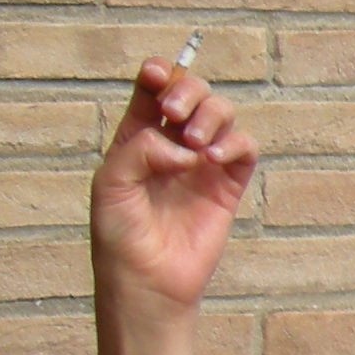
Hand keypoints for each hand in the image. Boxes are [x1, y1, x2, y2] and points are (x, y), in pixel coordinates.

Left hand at [87, 57, 257, 331]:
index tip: (156, 76)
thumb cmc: (120, 235)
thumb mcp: (111, 183)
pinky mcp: (228, 185)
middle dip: (187, 90)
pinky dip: (233, 144)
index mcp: (137, 137)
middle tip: (174, 115)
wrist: (148, 281)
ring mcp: (203, 163)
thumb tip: (183, 145)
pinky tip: (211, 160)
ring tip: (194, 146)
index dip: (158, 73)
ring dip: (210, 117)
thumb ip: (140, 149)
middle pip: (190, 92)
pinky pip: (244, 148)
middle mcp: (172, 144)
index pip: (151, 90)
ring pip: (220, 114)